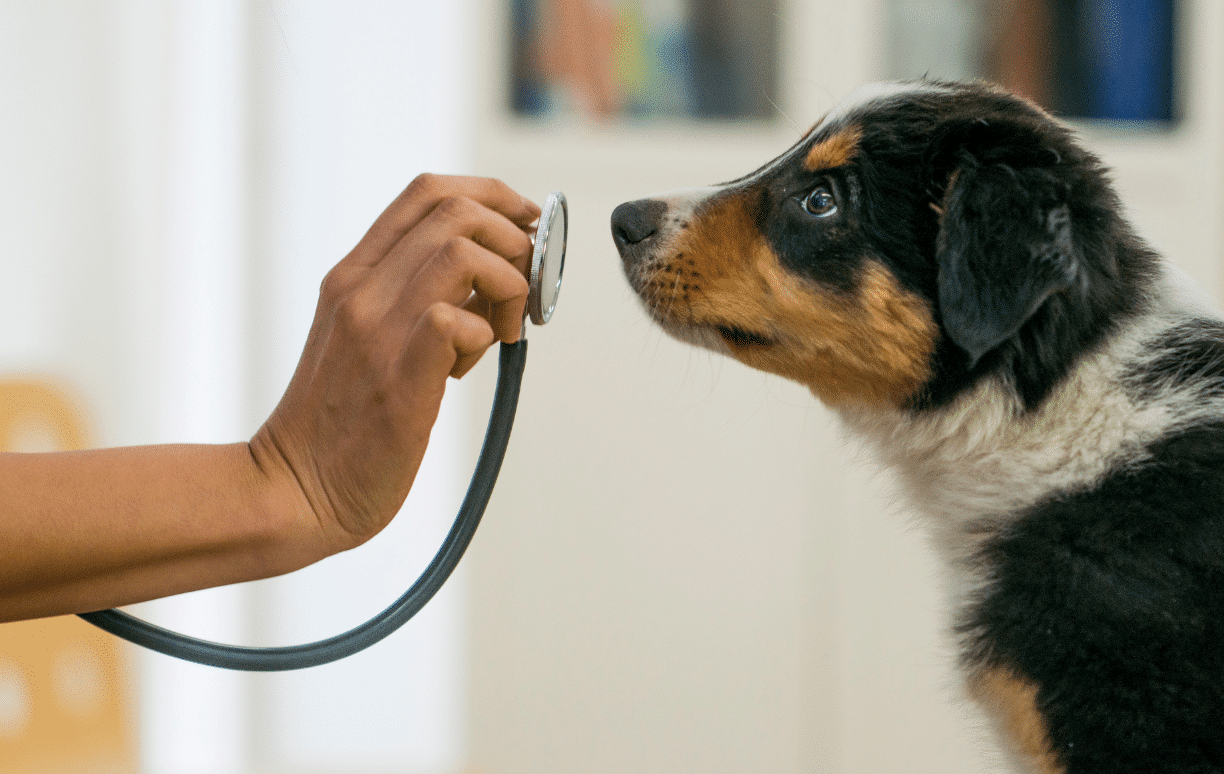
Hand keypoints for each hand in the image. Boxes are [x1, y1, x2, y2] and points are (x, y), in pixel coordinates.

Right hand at [250, 174, 540, 556]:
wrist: (295, 488)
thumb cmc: (341, 422)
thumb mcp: (367, 338)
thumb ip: (414, 299)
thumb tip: (491, 279)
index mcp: (353, 275)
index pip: (428, 192)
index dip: (492, 194)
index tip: (525, 223)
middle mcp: (360, 290)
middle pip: (456, 211)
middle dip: (513, 238)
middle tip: (522, 289)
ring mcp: (375, 330)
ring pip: (462, 253)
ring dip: (506, 285)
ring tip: (501, 331)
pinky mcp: (397, 377)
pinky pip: (457, 320)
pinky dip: (484, 335)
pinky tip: (466, 370)